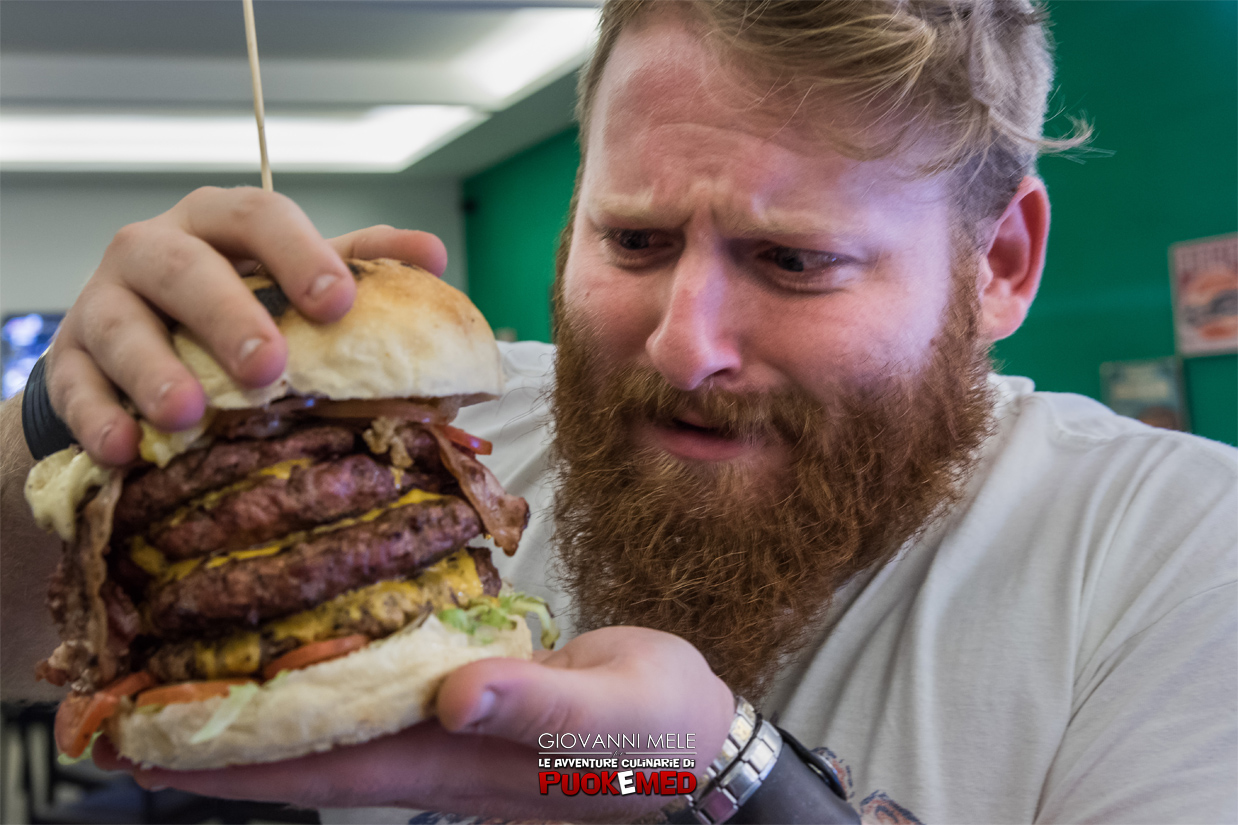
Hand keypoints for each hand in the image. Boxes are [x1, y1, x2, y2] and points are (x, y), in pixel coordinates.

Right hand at [44, 186, 448, 465]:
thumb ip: (360, 261)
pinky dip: (97, 416)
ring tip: (187, 413)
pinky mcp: (70, 359)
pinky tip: (125, 447)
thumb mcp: (293, 279)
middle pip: (183, 265)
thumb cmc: (234, 307)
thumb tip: (433, 256)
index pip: (258, 215)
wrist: (136, 345)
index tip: (337, 300)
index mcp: (220, 223)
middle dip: (226, 314)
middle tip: (268, 368)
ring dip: (153, 368)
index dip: (298, 253)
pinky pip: (72, 384)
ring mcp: (104, 302)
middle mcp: (155, 249)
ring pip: (118, 323)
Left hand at [96, 626, 735, 821]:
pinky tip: (309, 645)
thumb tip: (453, 691)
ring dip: (265, 709)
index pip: (322, 769)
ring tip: (195, 676)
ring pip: (336, 727)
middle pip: (308, 755)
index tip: (150, 745)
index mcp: (455, 765)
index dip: (234, 762)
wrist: (699, 738)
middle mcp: (435, 757)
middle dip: (222, 743)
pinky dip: (329, 675)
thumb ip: (530, 704)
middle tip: (137, 711)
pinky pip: (379, 695)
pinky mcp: (469, 703)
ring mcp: (451, 734)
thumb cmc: (658, 727)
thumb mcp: (605, 714)